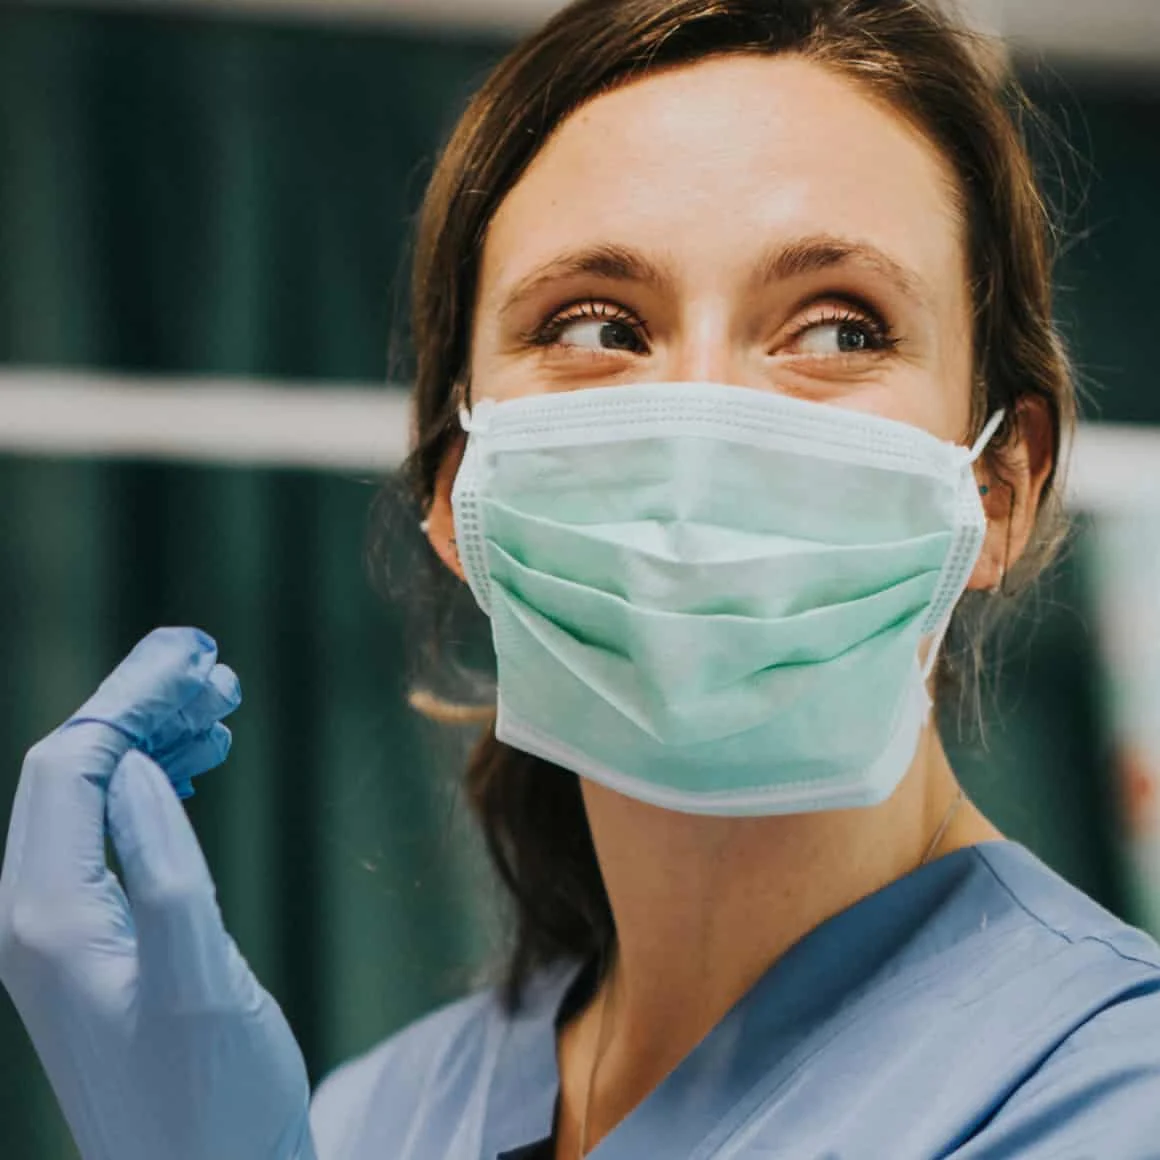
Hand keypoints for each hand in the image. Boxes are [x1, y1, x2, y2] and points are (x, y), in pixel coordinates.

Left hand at [0, 627, 315, 1159]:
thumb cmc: (213, 1098)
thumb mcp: (196, 981)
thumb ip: (162, 867)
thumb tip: (140, 766)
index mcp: (49, 917)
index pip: (72, 765)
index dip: (130, 698)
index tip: (197, 656)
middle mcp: (35, 915)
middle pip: (75, 771)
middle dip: (141, 707)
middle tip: (217, 669)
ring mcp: (61, 929)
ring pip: (95, 795)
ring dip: (153, 740)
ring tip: (221, 707)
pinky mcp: (94, 940)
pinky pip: (112, 831)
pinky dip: (156, 785)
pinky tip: (199, 768)